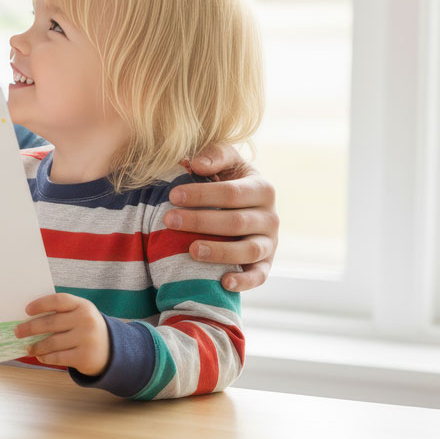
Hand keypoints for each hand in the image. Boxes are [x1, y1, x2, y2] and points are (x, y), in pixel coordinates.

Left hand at [14, 293, 108, 376]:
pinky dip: (45, 357)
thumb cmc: (85, 329)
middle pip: (51, 323)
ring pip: (52, 342)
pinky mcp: (84, 357)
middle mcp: (86, 321)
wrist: (112, 350)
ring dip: (36, 346)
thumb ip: (60, 313)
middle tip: (17, 332)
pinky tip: (40, 356)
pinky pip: (57, 357)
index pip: (58, 301)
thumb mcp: (79, 315)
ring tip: (28, 348)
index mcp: (83, 305)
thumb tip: (27, 318)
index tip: (26, 310)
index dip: (40, 304)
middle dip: (30, 328)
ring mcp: (86, 339)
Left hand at [168, 144, 278, 291]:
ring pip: (249, 250)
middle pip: (236, 222)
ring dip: (220, 251)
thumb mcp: (225, 162)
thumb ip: (214, 156)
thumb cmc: (227, 180)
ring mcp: (270, 243)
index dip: (202, 194)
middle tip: (169, 221)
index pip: (232, 193)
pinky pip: (259, 276)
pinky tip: (224, 282)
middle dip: (201, 222)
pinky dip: (245, 281)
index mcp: (261, 188)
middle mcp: (270, 217)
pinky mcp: (266, 265)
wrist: (243, 206)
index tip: (173, 196)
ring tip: (191, 250)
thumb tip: (197, 164)